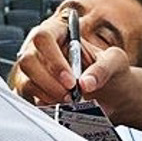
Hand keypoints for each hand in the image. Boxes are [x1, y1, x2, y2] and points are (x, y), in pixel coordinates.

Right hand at [12, 16, 131, 110]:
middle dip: (49, 82)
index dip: (54, 60)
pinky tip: (61, 107)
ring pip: (25, 81)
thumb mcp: (116, 62)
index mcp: (60, 33)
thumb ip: (103, 68)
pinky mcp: (33, 90)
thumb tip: (85, 83)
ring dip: (47, 95)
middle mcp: (42, 50)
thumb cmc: (111, 70)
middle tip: (70, 95)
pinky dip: (44, 105)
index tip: (71, 81)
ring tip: (70, 102)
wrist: (111, 93)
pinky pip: (27, 99)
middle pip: (28, 60)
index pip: (44, 37)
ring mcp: (35, 70)